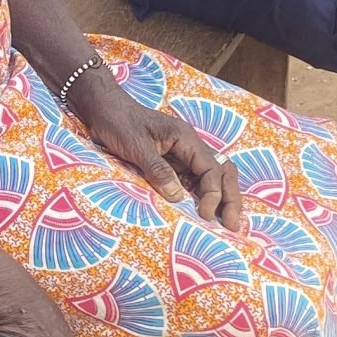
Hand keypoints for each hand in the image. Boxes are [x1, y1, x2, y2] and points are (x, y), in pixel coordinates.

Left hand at [72, 79, 245, 231]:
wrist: (104, 111)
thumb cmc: (119, 123)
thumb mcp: (137, 147)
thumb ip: (158, 170)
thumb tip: (178, 198)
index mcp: (186, 139)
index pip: (212, 169)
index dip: (213, 193)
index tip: (205, 214)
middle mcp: (189, 147)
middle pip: (222, 172)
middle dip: (230, 198)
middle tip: (232, 225)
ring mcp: (182, 156)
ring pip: (210, 179)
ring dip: (219, 200)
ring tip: (223, 224)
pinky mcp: (171, 164)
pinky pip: (190, 183)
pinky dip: (198, 198)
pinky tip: (199, 214)